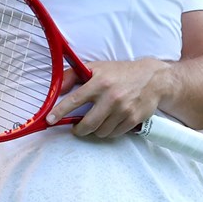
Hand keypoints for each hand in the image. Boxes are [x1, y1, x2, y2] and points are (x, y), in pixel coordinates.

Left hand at [46, 58, 169, 138]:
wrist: (152, 78)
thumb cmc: (120, 73)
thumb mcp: (97, 67)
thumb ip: (74, 75)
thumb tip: (56, 87)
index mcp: (100, 82)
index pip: (75, 99)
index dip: (60, 111)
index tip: (50, 120)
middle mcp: (111, 97)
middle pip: (88, 124)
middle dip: (78, 129)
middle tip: (76, 128)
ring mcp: (123, 109)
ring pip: (100, 131)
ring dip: (95, 130)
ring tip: (96, 122)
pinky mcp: (133, 119)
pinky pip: (114, 133)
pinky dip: (108, 131)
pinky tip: (109, 122)